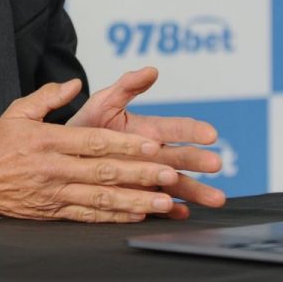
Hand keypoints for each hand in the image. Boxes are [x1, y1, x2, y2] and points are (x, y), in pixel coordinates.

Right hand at [0, 79, 190, 222]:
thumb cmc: (0, 142)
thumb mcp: (18, 110)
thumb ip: (48, 95)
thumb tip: (74, 83)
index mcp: (49, 140)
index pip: (93, 142)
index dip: (124, 144)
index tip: (151, 144)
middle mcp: (54, 168)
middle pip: (104, 172)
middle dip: (140, 173)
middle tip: (170, 172)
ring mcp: (55, 193)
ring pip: (101, 199)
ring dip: (135, 199)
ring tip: (163, 200)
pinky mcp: (53, 212)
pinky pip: (89, 216)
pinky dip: (114, 217)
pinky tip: (137, 214)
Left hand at [68, 67, 225, 217]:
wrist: (65, 155)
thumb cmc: (86, 126)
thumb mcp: (104, 101)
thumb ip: (127, 86)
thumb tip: (152, 69)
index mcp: (148, 131)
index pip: (175, 129)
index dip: (192, 130)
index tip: (210, 133)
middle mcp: (153, 156)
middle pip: (181, 158)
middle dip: (199, 160)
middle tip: (216, 163)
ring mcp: (148, 178)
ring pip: (177, 184)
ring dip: (197, 190)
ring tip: (217, 198)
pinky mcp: (138, 198)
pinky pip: (157, 207)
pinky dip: (170, 210)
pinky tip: (182, 212)